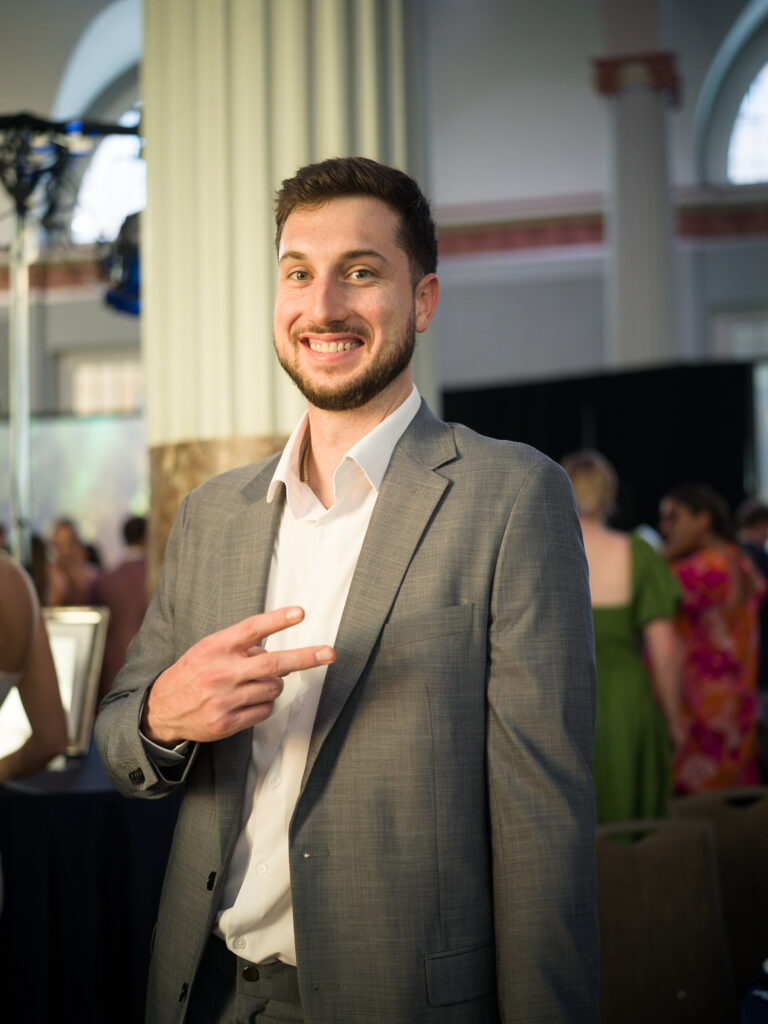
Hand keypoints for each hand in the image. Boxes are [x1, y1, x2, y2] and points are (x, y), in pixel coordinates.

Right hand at [141, 606, 334, 746]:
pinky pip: (265, 710)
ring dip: (275, 684)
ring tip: (255, 683)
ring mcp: (225, 698)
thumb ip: (241, 648)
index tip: (301, 613)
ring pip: (274, 688)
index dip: (278, 620)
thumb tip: (280, 656)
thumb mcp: (209, 649)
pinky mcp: (227, 722)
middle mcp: (222, 671)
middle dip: (306, 657)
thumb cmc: (194, 673)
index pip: (252, 629)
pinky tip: (248, 700)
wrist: (162, 708)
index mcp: (216, 646)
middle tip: (329, 653)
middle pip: (274, 663)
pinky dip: (265, 703)